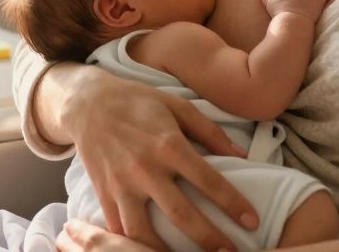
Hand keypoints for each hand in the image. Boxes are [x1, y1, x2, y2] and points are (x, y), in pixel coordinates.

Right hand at [64, 69, 259, 250]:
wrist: (87, 103)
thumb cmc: (138, 102)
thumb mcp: (177, 105)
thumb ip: (209, 130)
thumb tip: (241, 153)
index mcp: (168, 144)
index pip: (208, 180)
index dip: (233, 203)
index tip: (251, 221)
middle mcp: (145, 168)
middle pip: (181, 214)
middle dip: (209, 238)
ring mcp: (121, 185)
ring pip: (144, 232)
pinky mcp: (103, 194)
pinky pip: (118, 229)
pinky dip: (133, 245)